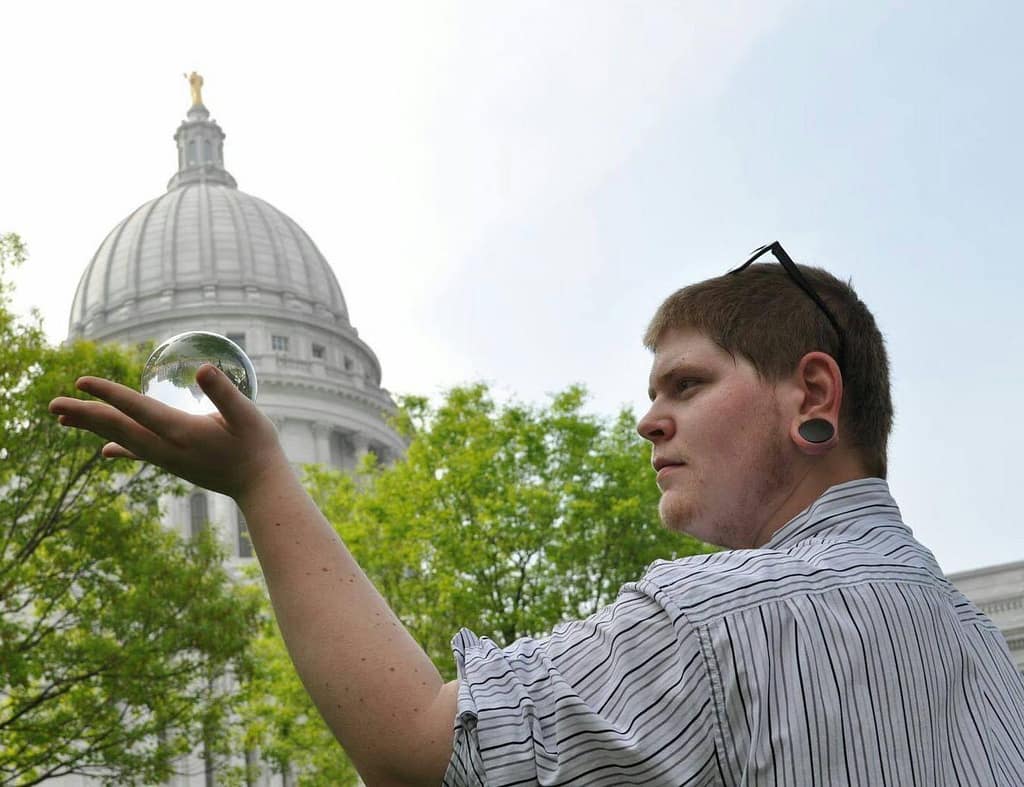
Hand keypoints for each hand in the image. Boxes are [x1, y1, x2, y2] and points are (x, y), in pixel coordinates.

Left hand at [48, 364, 288, 500]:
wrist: (259, 486)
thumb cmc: (257, 447)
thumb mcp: (247, 415)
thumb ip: (224, 393)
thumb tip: (203, 368)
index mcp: (182, 432)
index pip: (138, 410)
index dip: (109, 394)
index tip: (82, 382)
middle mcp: (167, 448)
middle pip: (118, 428)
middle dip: (85, 415)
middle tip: (52, 404)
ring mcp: (167, 458)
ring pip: (122, 439)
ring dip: (92, 427)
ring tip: (64, 418)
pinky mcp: (172, 463)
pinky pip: (137, 453)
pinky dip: (117, 448)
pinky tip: (104, 450)